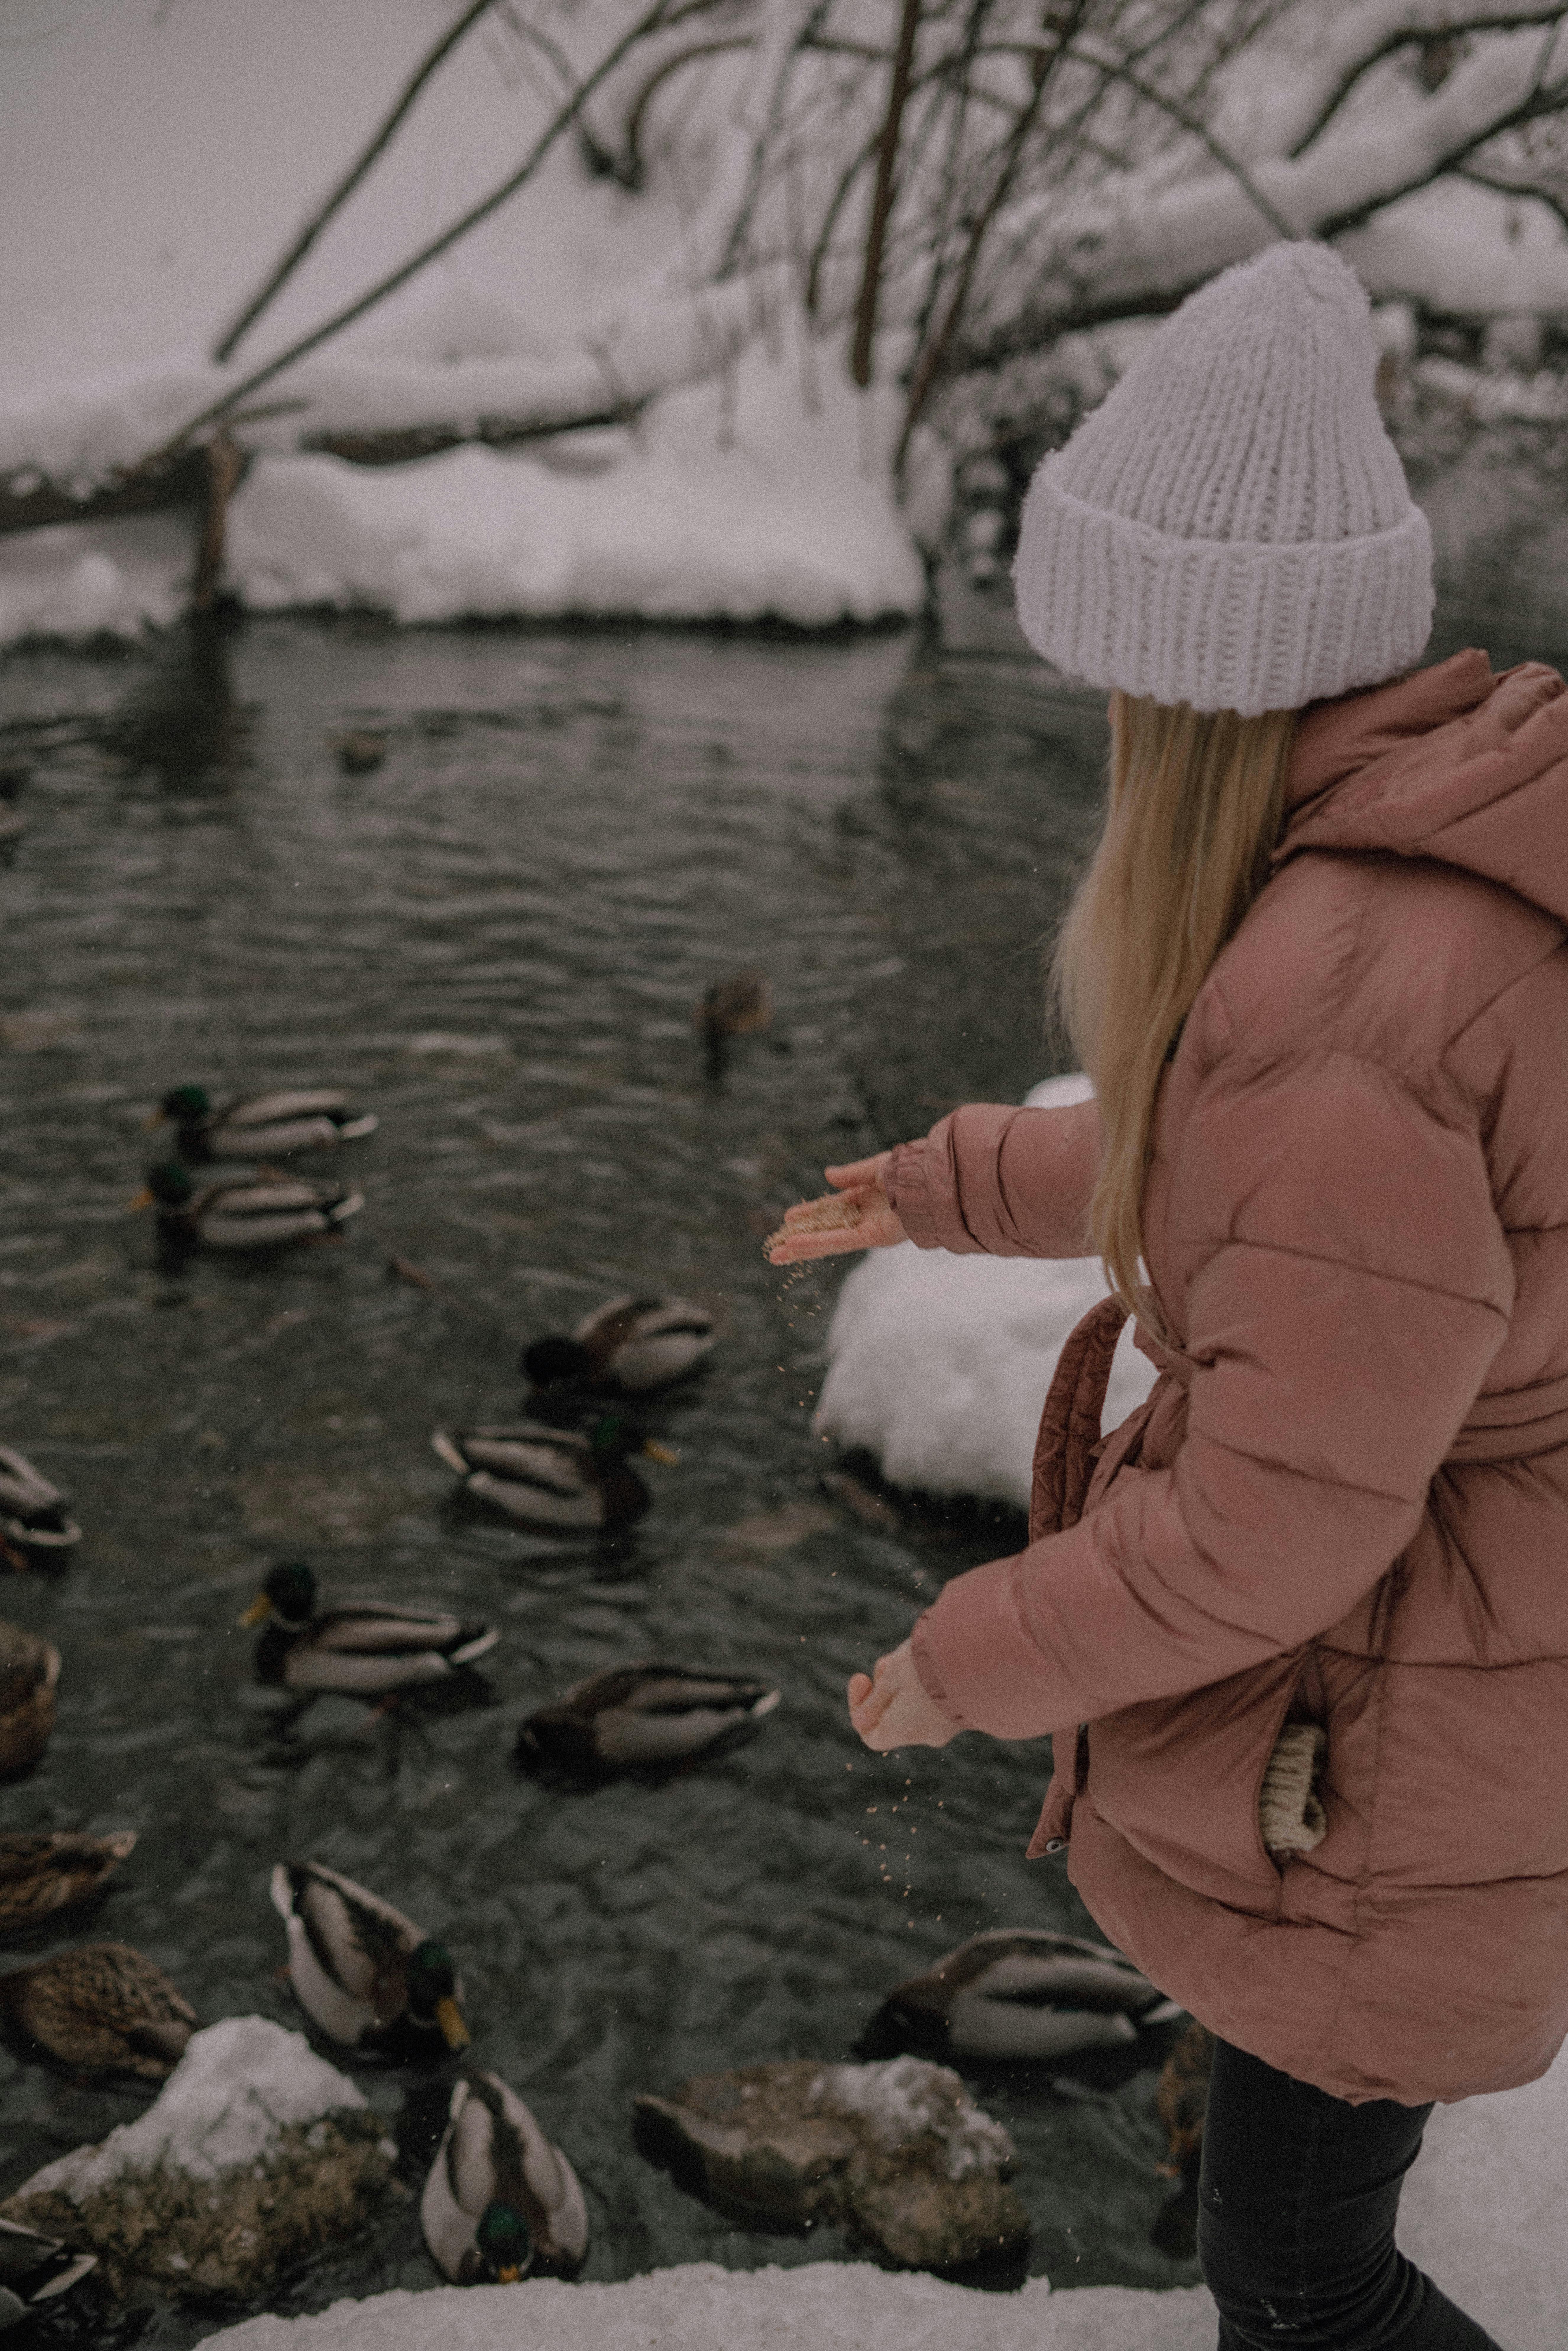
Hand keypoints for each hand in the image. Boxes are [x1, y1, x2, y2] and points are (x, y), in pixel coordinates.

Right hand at [767, 1152, 907, 1264]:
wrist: (933, 1178)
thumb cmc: (911, 1169)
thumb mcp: (875, 1167)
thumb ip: (852, 1174)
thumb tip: (827, 1176)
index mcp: (867, 1197)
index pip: (832, 1209)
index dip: (810, 1214)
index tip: (789, 1218)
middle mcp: (867, 1216)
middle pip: (826, 1228)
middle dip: (800, 1237)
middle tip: (775, 1245)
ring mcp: (869, 1228)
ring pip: (828, 1240)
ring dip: (802, 1247)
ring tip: (775, 1255)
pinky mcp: (873, 1237)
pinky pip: (839, 1242)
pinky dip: (816, 1244)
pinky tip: (795, 1246)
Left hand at [848, 1639, 959, 1751]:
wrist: (985, 1657)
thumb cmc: (933, 1664)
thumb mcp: (895, 1676)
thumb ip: (876, 1700)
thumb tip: (861, 1721)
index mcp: (904, 1730)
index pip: (871, 1735)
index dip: (859, 1709)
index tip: (861, 1677)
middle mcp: (927, 1734)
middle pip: (893, 1715)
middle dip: (886, 1686)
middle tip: (890, 1660)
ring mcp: (948, 1725)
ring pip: (915, 1705)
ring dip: (906, 1680)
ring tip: (913, 1651)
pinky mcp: (963, 1711)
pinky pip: (936, 1702)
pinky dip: (927, 1683)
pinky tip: (933, 1657)